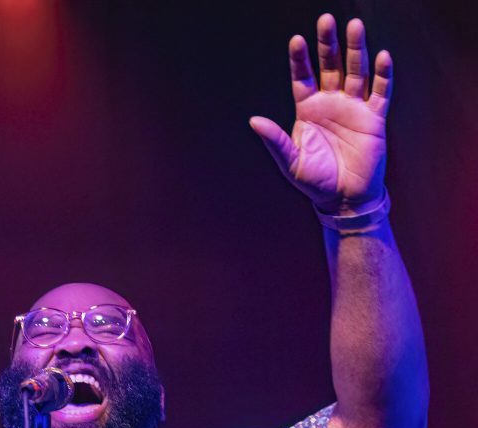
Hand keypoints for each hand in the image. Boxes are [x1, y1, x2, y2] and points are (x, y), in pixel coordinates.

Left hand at [250, 14, 391, 213]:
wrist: (343, 199)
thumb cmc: (314, 181)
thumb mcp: (290, 161)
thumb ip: (274, 139)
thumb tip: (253, 121)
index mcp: (307, 110)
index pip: (303, 77)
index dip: (300, 60)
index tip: (296, 40)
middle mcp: (331, 103)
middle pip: (330, 66)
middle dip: (328, 43)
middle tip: (326, 19)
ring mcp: (354, 108)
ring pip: (356, 71)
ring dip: (356, 49)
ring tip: (355, 25)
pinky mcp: (374, 118)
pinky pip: (381, 92)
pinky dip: (382, 75)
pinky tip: (382, 56)